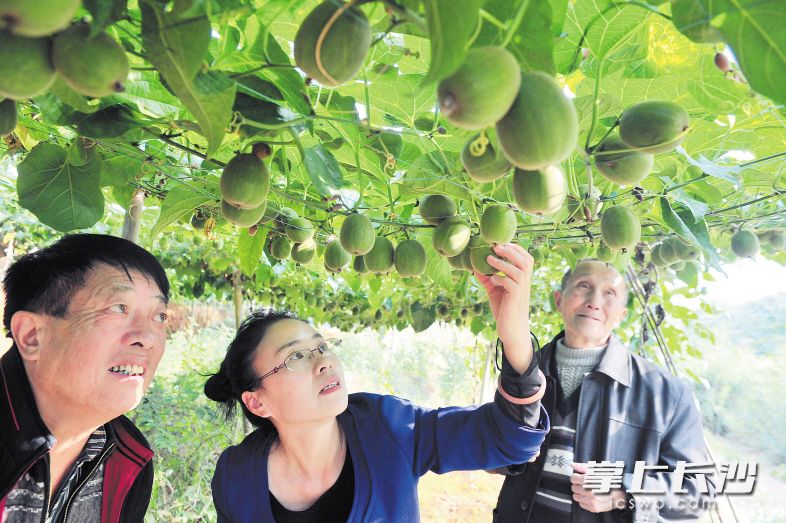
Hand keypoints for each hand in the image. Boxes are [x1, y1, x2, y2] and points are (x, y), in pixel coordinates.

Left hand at [475, 243, 534, 373]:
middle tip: (495, 246)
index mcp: (522, 278)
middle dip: (511, 251)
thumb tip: (473, 265)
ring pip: (519, 271)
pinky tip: (492, 279)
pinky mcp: (515, 300)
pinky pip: (511, 285)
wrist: (510, 330)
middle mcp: (525, 283)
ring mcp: (521, 291)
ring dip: (503, 263)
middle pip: (526, 260)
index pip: (525, 257)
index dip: (515, 248)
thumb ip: (487, 278)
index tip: (500, 242)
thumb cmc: (504, 309)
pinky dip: (501, 279)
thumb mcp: (494, 290)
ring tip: (489, 259)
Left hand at [570, 463, 628, 512]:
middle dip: (578, 485)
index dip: (577, 477)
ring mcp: (590, 500)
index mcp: (589, 480)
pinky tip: (590, 497)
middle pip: (574, 488)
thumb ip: (583, 467)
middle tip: (585, 484)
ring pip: (576, 496)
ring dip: (580, 494)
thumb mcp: (597, 471)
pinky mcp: (593, 508)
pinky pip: (581, 504)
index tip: (580, 478)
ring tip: (588, 491)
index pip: (573, 478)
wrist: (621, 493)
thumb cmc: (610, 481)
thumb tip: (573, 465)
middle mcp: (588, 491)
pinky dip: (584, 501)